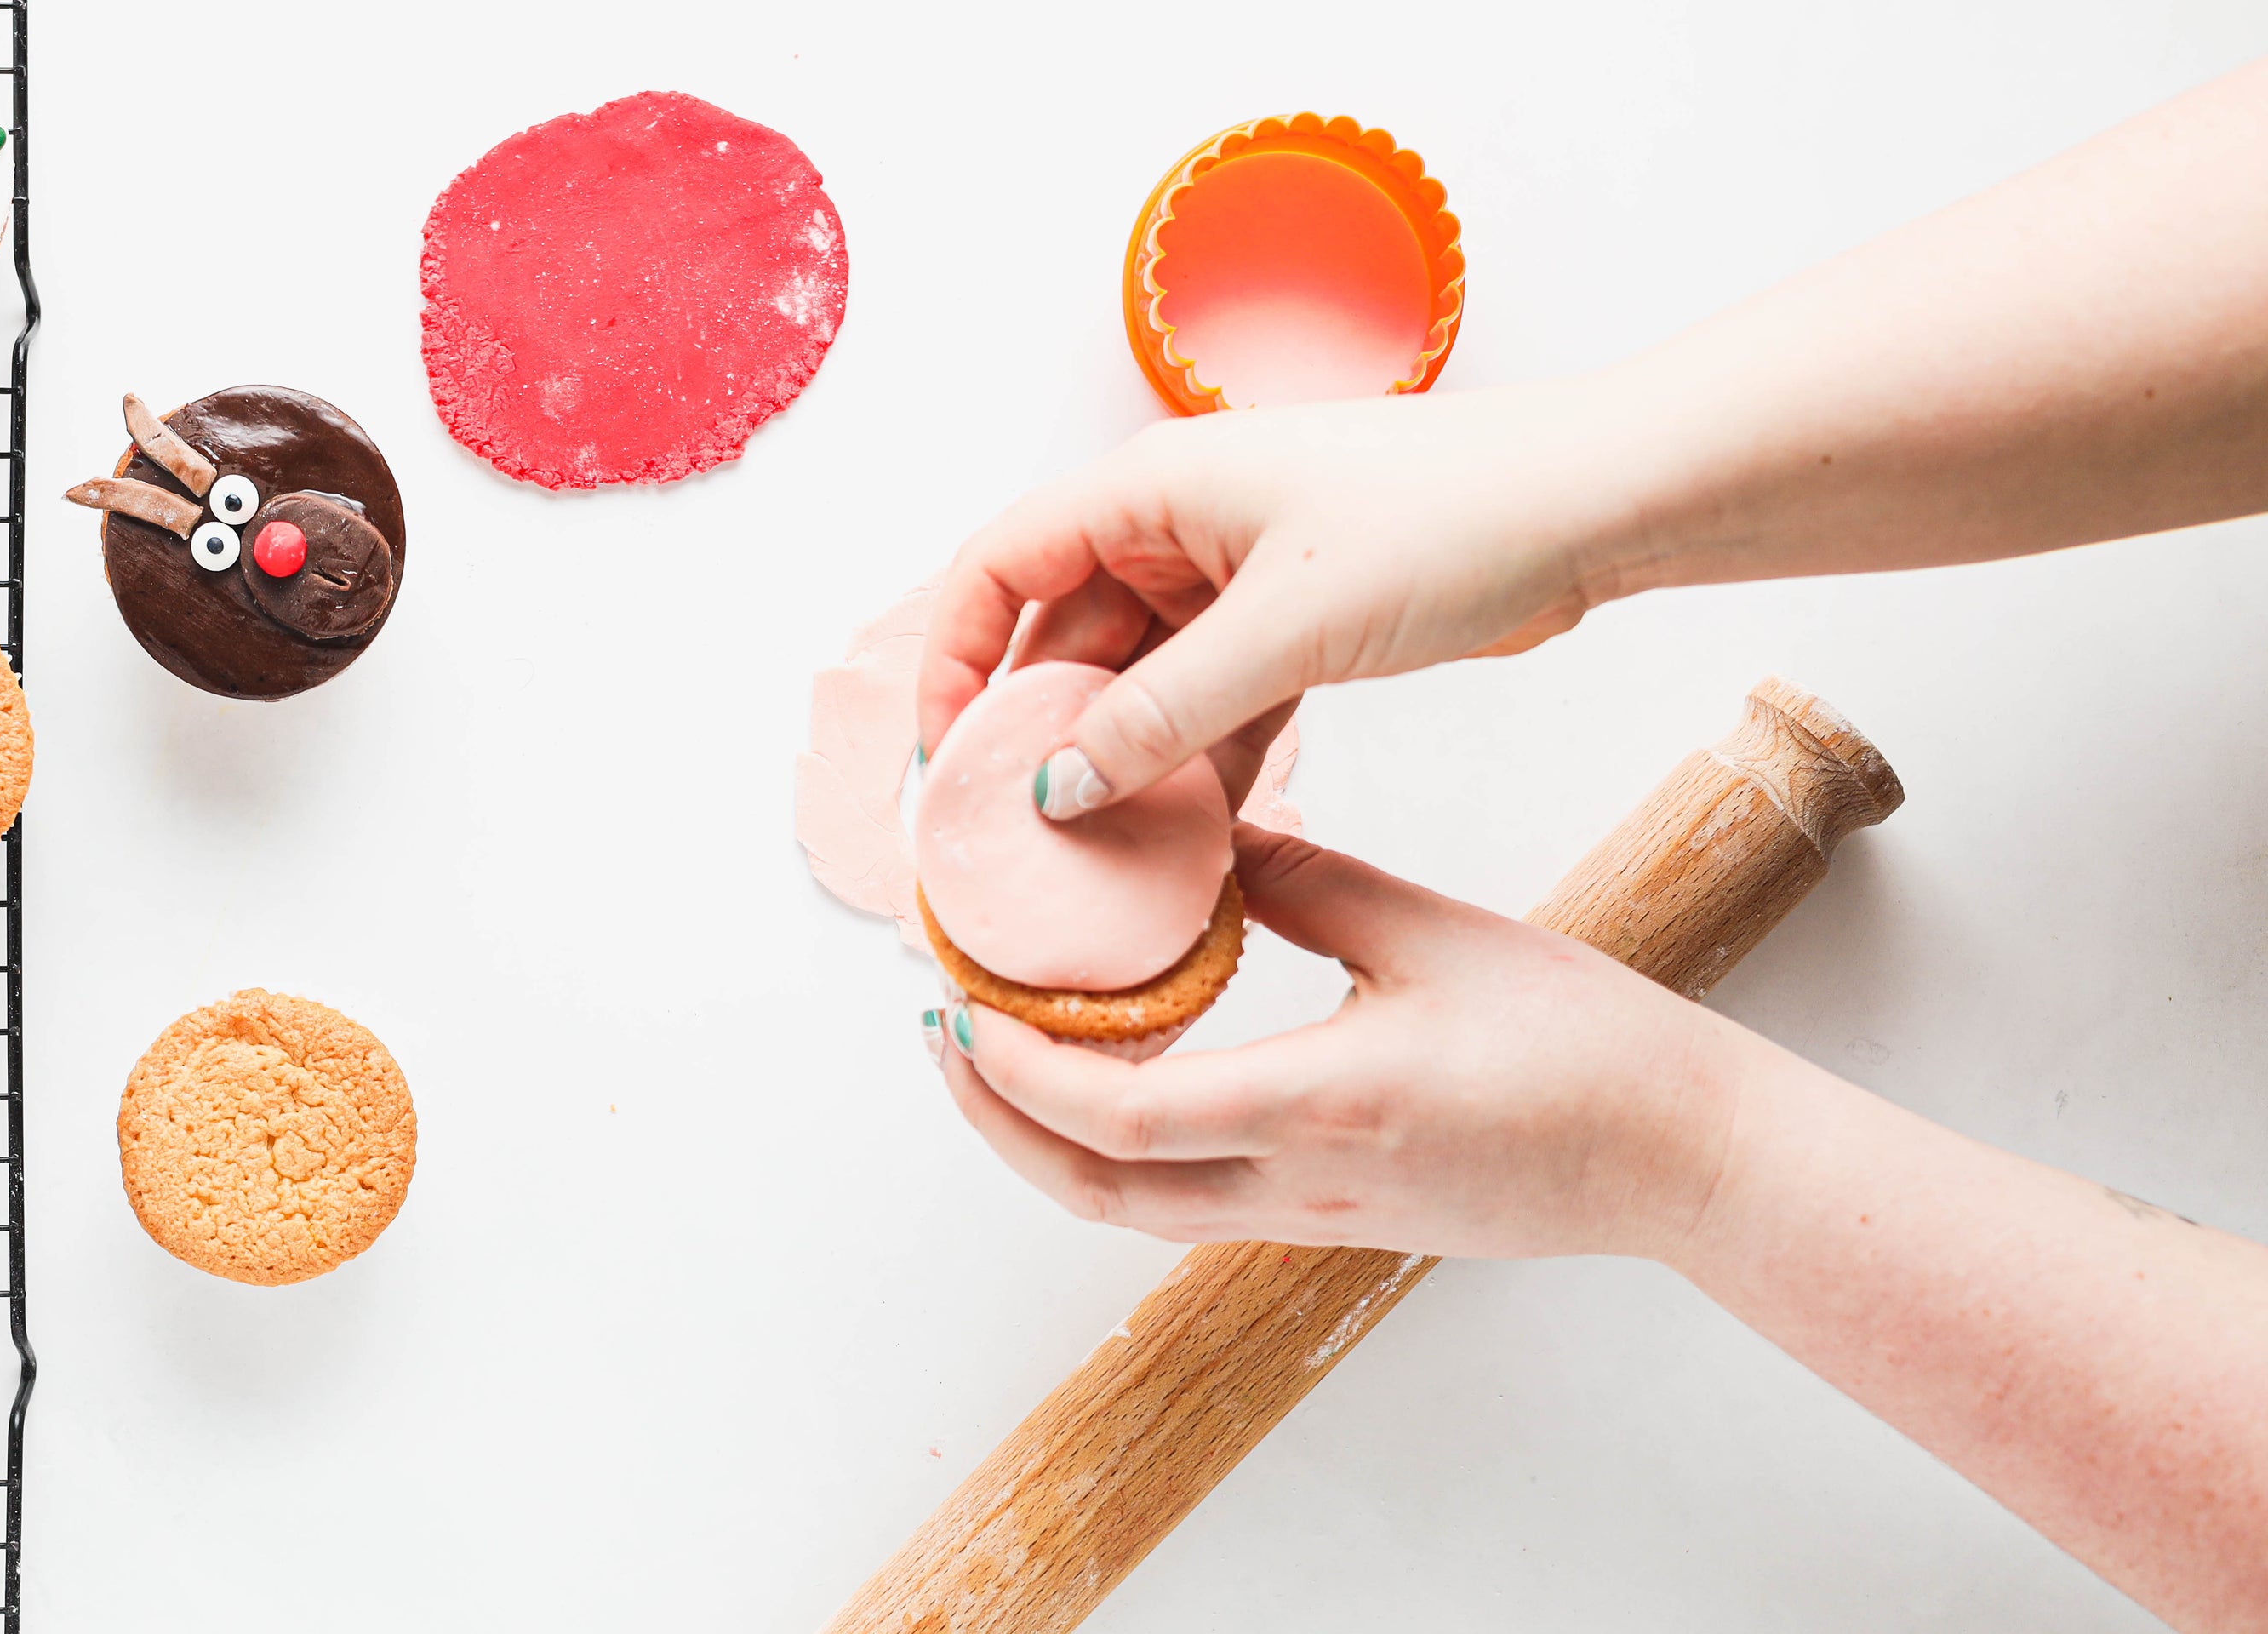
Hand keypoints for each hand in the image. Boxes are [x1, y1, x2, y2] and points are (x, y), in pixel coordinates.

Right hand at [915, 382, 1661, 816]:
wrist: (1589, 506)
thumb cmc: (1448, 518)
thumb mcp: (1284, 628)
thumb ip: (1160, 713)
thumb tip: (1057, 785)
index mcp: (1151, 486)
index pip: (998, 565)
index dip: (953, 657)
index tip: (945, 754)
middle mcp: (1177, 524)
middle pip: (1060, 631)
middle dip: (1034, 728)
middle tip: (1016, 830)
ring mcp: (1233, 575)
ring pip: (1136, 677)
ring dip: (1118, 758)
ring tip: (1099, 851)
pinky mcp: (1289, 623)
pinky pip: (1207, 701)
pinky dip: (1192, 762)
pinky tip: (1188, 837)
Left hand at [937, 824, 1793, 1260]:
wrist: (1680, 1157)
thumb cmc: (1582, 1045)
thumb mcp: (1431, 931)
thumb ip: (1298, 881)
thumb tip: (1194, 832)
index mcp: (1321, 1109)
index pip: (1120, 1120)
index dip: (1018, 1072)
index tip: (962, 1004)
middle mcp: (1301, 1188)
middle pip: (1095, 1190)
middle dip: (996, 1119)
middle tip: (944, 1031)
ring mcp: (1316, 1219)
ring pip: (1135, 1207)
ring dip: (1048, 1140)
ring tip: (998, 1050)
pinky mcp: (1336, 1221)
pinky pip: (1192, 1198)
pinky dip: (1121, 1146)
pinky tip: (1109, 1075)